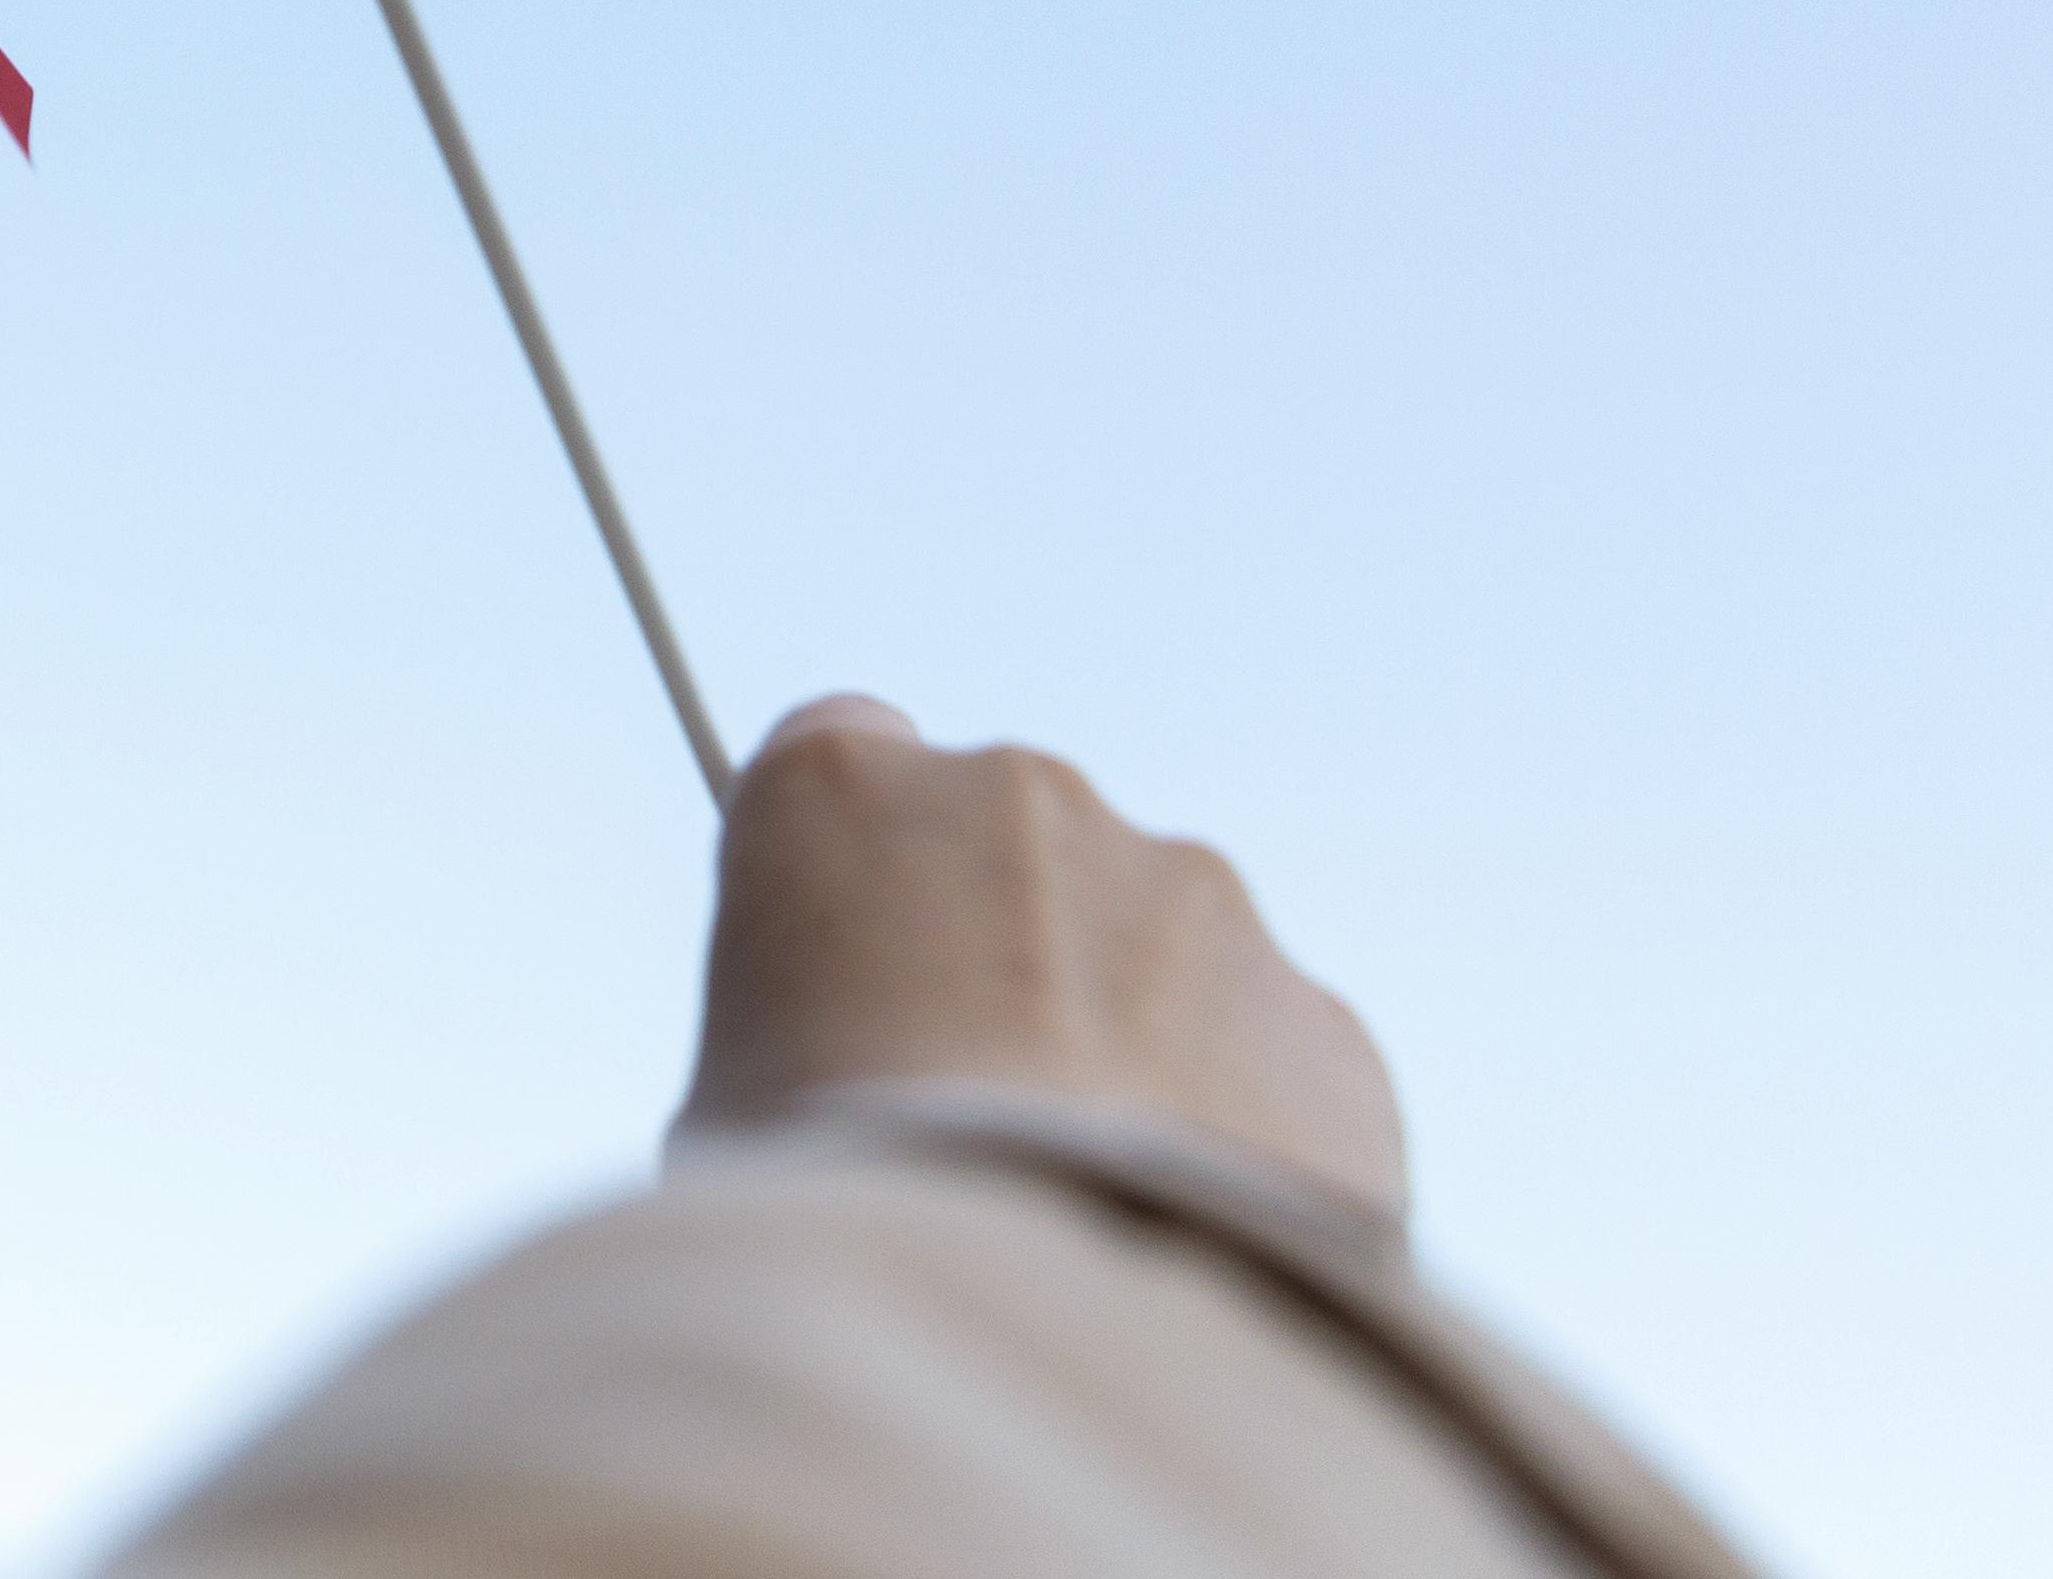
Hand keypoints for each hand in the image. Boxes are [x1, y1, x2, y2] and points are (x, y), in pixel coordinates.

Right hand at [681, 693, 1407, 1217]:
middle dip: (1009, 962)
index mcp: (841, 790)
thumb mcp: (735, 1093)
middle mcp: (1022, 796)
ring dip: (1128, 1050)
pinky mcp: (1317, 1020)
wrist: (1031, 1301)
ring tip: (1077, 1200)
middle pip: (1013, 855)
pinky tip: (1177, 1240)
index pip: (842, 751)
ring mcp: (1191, 895)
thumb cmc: (827, 1203)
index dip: (857, 860)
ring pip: (1157, 959)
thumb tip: (872, 1075)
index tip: (857, 954)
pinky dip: (1235, 1139)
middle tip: (966, 1116)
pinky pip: (1271, 1069)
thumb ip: (811, 1020)